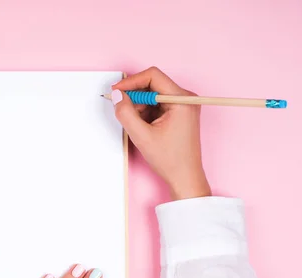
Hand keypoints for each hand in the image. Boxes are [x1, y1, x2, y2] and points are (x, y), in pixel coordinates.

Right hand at [111, 67, 211, 199]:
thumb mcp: (142, 136)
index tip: (117, 92)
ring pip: (153, 95)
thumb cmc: (170, 159)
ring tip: (138, 126)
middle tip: (123, 111)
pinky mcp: (178, 113)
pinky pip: (156, 104)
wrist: (184, 177)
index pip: (153, 76)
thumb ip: (126, 114)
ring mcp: (182, 105)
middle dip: (135, 97)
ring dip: (139, 106)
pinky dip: (145, 113)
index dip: (132, 82)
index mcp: (181, 100)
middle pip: (152, 84)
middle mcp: (185, 98)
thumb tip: (117, 96)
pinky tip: (144, 128)